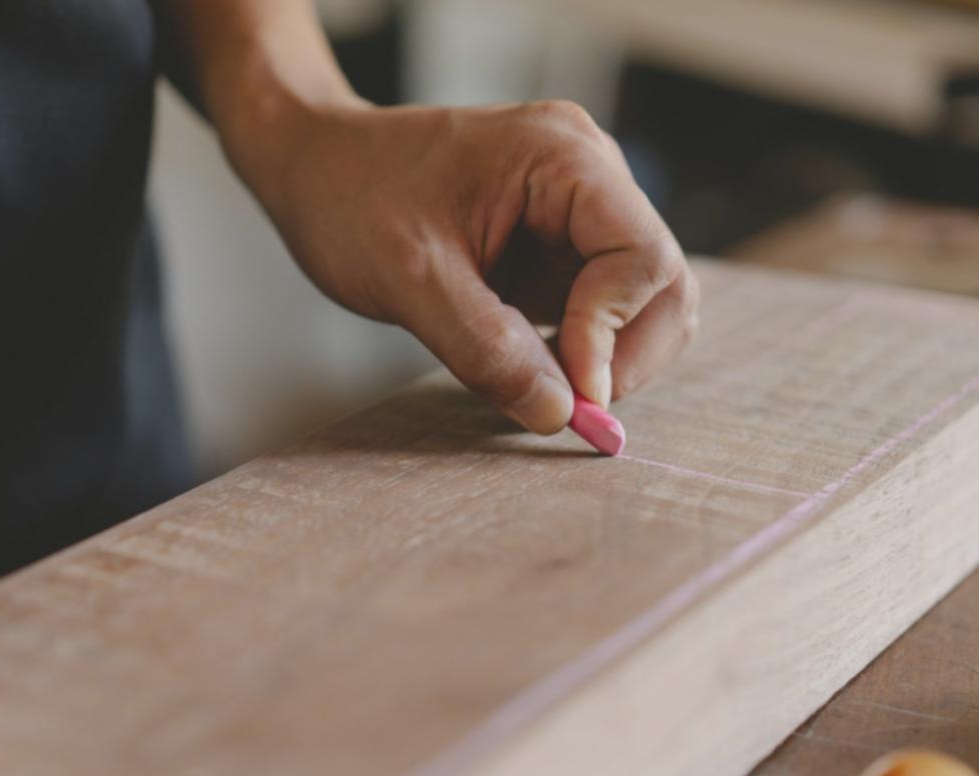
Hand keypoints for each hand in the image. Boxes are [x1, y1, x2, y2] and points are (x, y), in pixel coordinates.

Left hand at [237, 100, 699, 433]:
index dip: (613, 334)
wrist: (313, 163)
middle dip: (625, 356)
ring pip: (642, 305)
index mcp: (563, 159)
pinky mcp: (559, 244)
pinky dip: (578, 351)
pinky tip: (525, 360)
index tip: (566, 389)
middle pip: (664, 284)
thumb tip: (558, 413)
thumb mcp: (410, 279)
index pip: (643, 259)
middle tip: (566, 404)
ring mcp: (577, 210)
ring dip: (603, 358)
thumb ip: (487, 349)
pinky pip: (600, 309)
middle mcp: (588, 175)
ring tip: (534, 379)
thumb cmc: (349, 196)